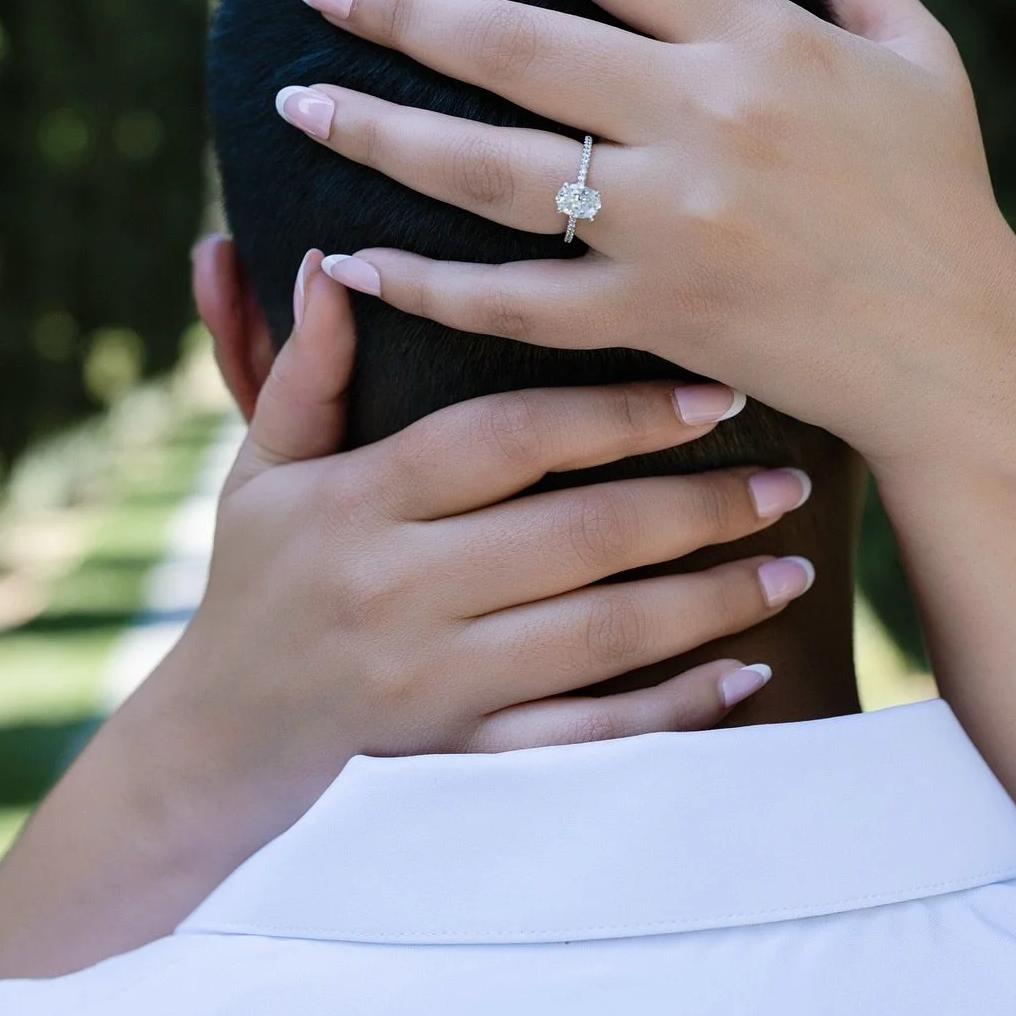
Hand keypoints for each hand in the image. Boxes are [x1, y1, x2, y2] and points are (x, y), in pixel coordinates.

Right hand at [0, 250, 813, 1015]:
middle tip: (788, 478)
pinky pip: (584, 740)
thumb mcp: (265, 465)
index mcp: (358, 501)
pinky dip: (672, 711)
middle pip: (577, 538)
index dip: (617, 413)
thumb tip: (337, 259)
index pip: (508, 441)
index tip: (716, 391)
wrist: (219, 736)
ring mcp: (432, 683)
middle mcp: (397, 589)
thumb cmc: (257, 574)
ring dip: (708, 601)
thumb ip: (308, 367)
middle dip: (695, 507)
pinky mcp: (459, 755)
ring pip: (599, 637)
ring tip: (795, 565)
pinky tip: (745, 675)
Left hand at [269, 0, 1015, 921]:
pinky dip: (428, 283)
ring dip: (379, 132)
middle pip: (515, 49)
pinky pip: (514, 301)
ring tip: (296, 101)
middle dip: (399, 8)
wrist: (956, 353)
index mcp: (762, 44)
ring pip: (489, 171)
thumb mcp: (915, 44)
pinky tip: (351, 257)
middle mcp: (702, 125)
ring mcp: (669, 228)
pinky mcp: (651, 318)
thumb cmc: (939, 188)